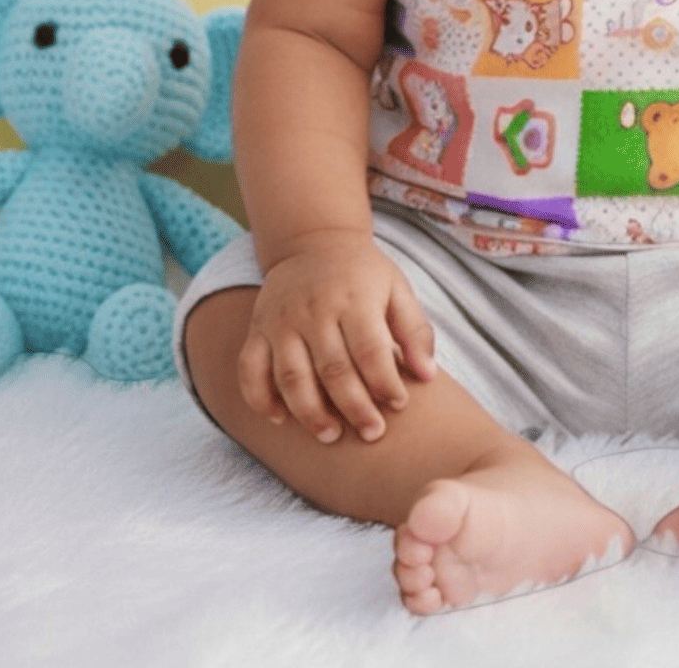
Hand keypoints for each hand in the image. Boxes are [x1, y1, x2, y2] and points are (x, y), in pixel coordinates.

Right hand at [238, 231, 436, 443]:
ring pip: (290, 376)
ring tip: (331, 436)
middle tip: (372, 433)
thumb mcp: (397, 289)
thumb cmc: (363, 275)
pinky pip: (250, 370)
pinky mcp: (257, 330)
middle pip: (332, 369)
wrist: (315, 242)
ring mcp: (281, 321)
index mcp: (354, 299)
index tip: (399, 404)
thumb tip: (429, 375)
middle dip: (354, 407)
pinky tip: (281, 419)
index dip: (385, 382)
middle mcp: (314, 310)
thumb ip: (415, 331)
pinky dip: (260, 399)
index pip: (369, 349)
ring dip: (310, 413)